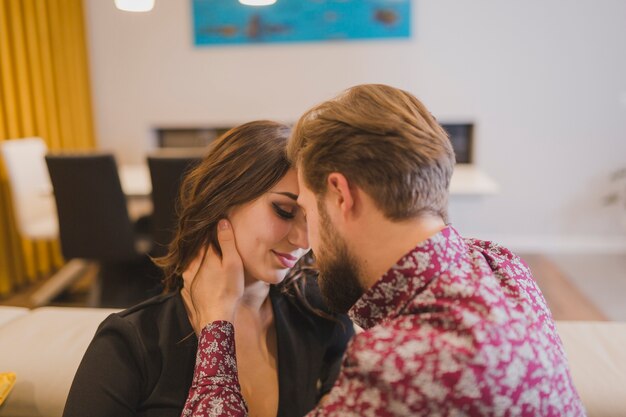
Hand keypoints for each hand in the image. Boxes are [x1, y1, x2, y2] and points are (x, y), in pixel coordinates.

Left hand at [181, 219, 243, 334]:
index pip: (206, 237)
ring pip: (191, 261)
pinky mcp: (188, 289)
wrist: (215, 318)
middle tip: (212, 237)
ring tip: (206, 253)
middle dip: (204, 243)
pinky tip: (201, 272)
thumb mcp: (233, 263)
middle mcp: (193, 265)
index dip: (212, 230)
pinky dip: (195, 269)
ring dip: (198, 256)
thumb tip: (221, 221)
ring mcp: (188, 278)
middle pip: (197, 249)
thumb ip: (227, 242)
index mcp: (205, 256)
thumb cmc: (228, 290)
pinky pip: (190, 274)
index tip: (218, 225)